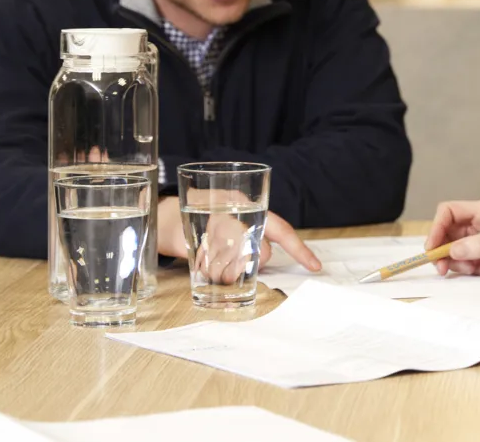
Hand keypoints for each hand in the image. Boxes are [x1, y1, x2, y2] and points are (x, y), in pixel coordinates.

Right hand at [156, 196, 320, 273]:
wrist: (164, 214)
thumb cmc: (202, 216)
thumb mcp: (229, 219)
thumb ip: (248, 234)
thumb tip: (261, 261)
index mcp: (249, 206)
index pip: (281, 229)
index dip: (299, 248)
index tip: (316, 266)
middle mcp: (236, 214)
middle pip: (260, 252)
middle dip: (252, 263)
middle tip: (237, 262)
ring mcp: (216, 228)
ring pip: (239, 263)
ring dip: (230, 271)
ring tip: (217, 261)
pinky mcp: (197, 242)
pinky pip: (216, 269)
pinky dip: (212, 272)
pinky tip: (204, 261)